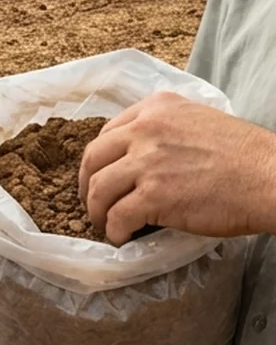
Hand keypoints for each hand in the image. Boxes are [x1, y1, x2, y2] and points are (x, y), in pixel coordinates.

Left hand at [80, 91, 275, 243]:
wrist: (273, 179)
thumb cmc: (247, 157)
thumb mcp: (200, 122)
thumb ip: (167, 130)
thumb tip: (144, 154)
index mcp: (157, 108)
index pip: (109, 132)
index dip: (101, 158)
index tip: (102, 174)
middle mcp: (146, 128)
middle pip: (94, 158)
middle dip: (88, 183)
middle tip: (93, 202)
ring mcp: (148, 161)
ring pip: (99, 188)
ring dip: (96, 210)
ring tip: (104, 223)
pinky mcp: (154, 195)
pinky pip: (117, 216)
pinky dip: (114, 230)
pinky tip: (122, 237)